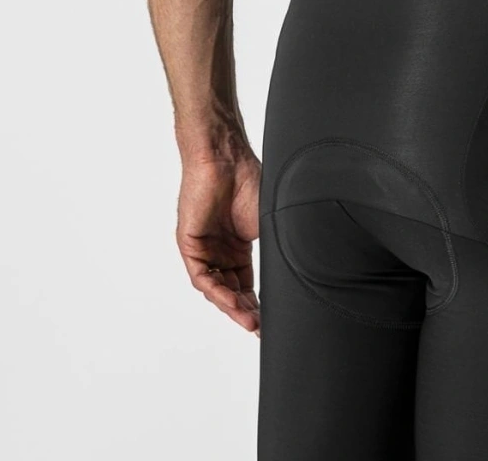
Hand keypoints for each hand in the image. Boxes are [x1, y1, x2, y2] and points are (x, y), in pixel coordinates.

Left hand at [176, 148, 262, 334]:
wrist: (227, 158)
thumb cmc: (250, 182)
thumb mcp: (270, 225)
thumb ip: (276, 252)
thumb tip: (297, 278)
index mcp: (239, 247)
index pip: (248, 285)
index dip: (259, 305)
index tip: (271, 322)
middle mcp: (221, 251)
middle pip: (232, 291)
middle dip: (247, 312)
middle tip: (262, 328)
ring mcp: (205, 248)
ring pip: (216, 288)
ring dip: (233, 307)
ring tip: (251, 322)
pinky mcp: (189, 244)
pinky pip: (202, 276)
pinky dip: (217, 292)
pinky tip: (233, 302)